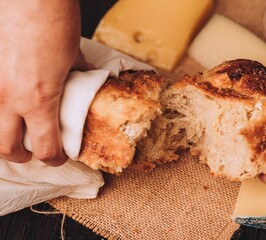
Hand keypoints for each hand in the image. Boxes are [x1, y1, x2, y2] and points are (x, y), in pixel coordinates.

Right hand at [0, 0, 86, 165]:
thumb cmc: (54, 22)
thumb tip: (81, 80)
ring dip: (4, 136)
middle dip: (23, 155)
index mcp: (38, 100)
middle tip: (34, 150)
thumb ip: (74, 77)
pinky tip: (8, 106)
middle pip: (7, 149)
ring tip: (17, 131)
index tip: (59, 156)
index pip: (45, 148)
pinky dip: (0, 113)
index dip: (54, 158)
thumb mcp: (72, 57)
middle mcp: (7, 99)